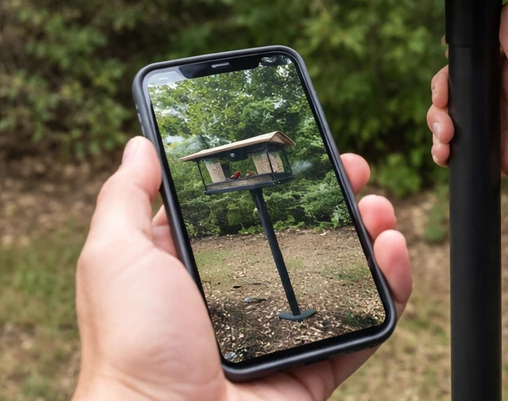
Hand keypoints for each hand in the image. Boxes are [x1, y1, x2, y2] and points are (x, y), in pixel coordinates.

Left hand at [73, 137, 411, 400]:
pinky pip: (366, 323)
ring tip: (380, 210)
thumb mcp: (115, 258)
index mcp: (200, 267)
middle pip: (306, 235)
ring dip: (371, 234)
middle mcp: (245, 295)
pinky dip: (391, 287)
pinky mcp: (316, 363)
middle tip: (357, 173)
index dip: (282, 177)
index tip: (308, 150)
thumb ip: (125, 198)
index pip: (250, 209)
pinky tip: (392, 253)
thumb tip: (141, 143)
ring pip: (344, 272)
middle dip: (338, 198)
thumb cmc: (131, 347)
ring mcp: (284, 331)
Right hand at [426, 0, 507, 214]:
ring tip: (445, 142)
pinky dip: (448, 150)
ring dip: (440, 128)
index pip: (472, 61)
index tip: (444, 84)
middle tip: (444, 117)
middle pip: (457, 92)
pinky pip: (463, 147)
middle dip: (440, 104)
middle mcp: (504, 95)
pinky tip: (445, 156)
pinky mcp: (497, 151)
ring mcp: (500, 124)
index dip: (451, 70)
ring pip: (456, 119)